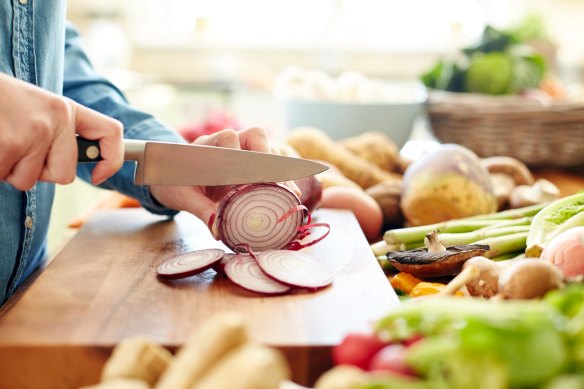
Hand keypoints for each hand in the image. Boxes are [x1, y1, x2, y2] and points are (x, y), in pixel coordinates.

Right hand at [0, 74, 122, 189]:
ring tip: (1, 139)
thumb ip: (58, 133)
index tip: (100, 175)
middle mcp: (57, 119)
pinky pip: (4, 177)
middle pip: (64, 175)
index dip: (112, 160)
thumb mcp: (36, 108)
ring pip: (28, 181)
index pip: (111, 132)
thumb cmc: (1, 103)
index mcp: (66, 108)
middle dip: (38, 172)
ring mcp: (34, 132)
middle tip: (17, 146)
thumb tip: (74, 167)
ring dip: (9, 169)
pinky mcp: (10, 145)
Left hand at [149, 127, 298, 236]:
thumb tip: (219, 232)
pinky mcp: (248, 163)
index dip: (241, 155)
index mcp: (206, 145)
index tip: (250, 175)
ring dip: (278, 168)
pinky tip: (289, 193)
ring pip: (266, 149)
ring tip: (289, 191)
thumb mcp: (183, 197)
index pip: (227, 138)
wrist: (169, 175)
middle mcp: (226, 142)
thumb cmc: (173, 182)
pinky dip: (280, 177)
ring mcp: (240, 150)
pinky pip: (268, 163)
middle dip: (269, 157)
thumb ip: (202, 211)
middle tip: (280, 181)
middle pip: (255, 136)